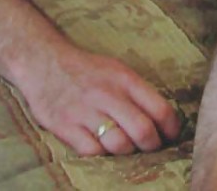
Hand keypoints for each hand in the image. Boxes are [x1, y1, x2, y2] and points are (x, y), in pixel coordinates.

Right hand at [19, 41, 180, 155]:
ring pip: (119, 144)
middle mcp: (107, 94)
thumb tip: (164, 119)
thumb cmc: (88, 70)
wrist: (45, 62)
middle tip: (152, 148)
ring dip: (128, 152)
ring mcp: (85, 111)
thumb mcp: (118, 70)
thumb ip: (138, 92)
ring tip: (128, 148)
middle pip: (142, 130)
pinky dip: (102, 154)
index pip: (160, 108)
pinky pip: (92, 151)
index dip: (171, 128)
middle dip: (153, 145)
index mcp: (125, 79)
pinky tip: (103, 147)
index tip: (171, 136)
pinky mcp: (65, 126)